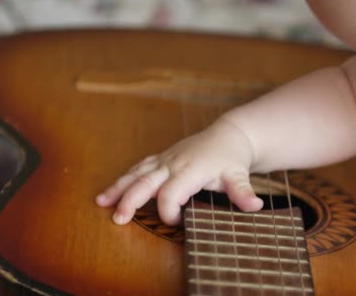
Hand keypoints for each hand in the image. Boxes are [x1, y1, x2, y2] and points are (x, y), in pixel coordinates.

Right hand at [96, 119, 262, 224]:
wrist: (230, 135)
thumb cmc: (232, 158)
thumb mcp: (240, 175)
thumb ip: (243, 192)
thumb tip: (255, 205)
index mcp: (191, 169)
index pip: (171, 192)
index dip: (169, 210)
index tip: (178, 222)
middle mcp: (174, 163)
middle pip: (146, 181)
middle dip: (130, 199)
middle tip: (118, 218)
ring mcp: (166, 159)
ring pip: (137, 172)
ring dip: (119, 187)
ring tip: (100, 202)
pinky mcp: (162, 158)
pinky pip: (140, 166)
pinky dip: (125, 177)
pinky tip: (112, 189)